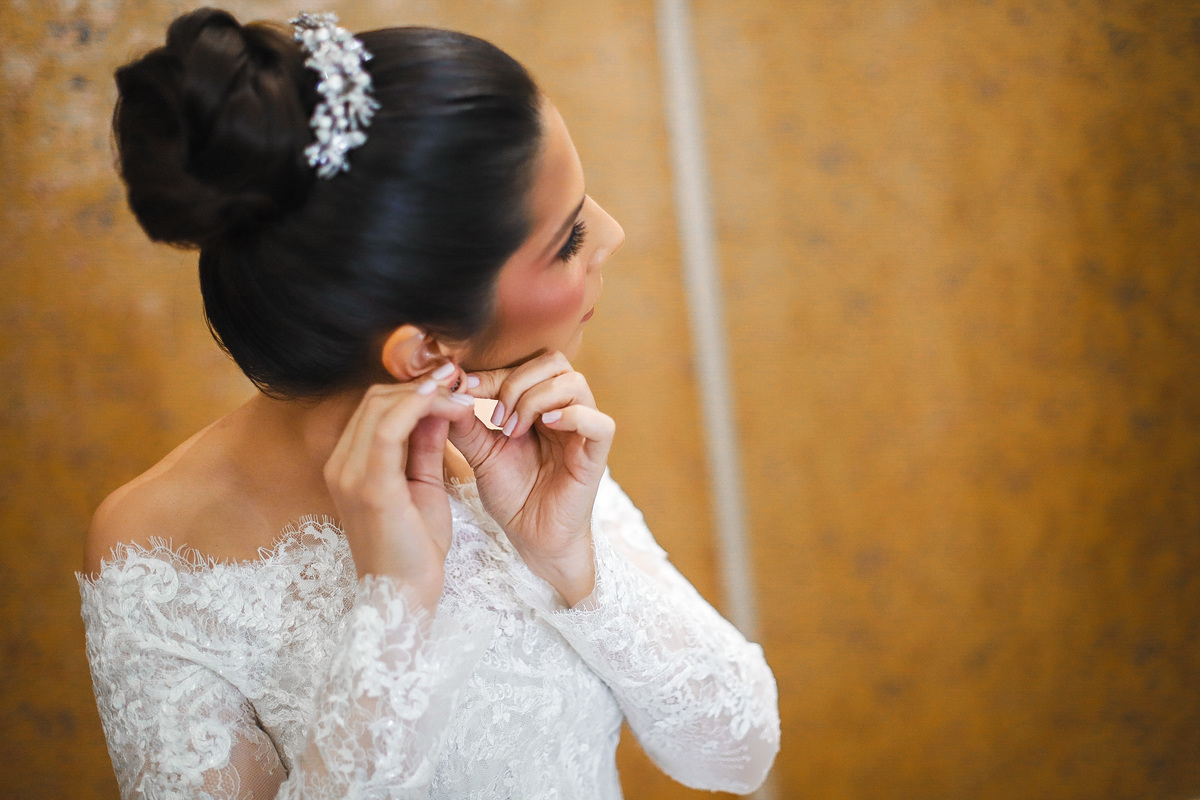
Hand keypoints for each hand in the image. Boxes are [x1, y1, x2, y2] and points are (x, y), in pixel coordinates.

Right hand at [323, 373, 477, 611]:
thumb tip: (439, 406)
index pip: (374, 408)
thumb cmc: (415, 549)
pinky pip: (390, 429)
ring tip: (460, 391)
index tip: (450, 382)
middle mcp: (340, 465)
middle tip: (459, 380)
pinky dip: (420, 408)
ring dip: (425, 393)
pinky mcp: (369, 486)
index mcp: (349, 465)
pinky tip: (449, 405)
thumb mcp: (423, 486)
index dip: (413, 388)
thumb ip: (426, 446)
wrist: (404, 597)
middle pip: (374, 399)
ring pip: (380, 406)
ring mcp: (350, 475)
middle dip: (420, 384)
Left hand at [448, 352, 614, 605]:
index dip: (496, 371)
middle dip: (517, 382)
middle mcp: (567, 410)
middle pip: (554, 361)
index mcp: (542, 403)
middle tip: (495, 416)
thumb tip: (447, 389)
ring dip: (536, 400)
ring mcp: (583, 431)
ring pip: (574, 383)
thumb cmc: (512, 494)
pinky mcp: (596, 457)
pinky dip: (573, 417)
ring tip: (513, 430)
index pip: (527, 363)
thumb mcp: (480, 452)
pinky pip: (600, 423)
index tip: (466, 387)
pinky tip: (545, 427)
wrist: (530, 538)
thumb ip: (465, 422)